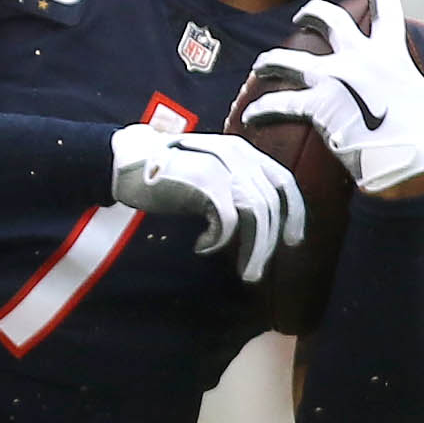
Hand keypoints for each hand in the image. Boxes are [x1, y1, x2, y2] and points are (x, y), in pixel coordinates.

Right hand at [110, 127, 303, 283]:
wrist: (129, 161)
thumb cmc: (168, 174)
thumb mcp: (211, 173)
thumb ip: (236, 188)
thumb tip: (262, 225)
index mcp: (244, 151)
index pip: (284, 182)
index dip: (294, 214)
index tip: (292, 240)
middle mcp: (239, 154)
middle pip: (271, 205)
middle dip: (268, 243)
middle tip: (254, 270)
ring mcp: (223, 166)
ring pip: (256, 214)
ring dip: (253, 249)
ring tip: (244, 271)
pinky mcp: (206, 181)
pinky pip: (228, 221)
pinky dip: (219, 240)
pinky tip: (203, 246)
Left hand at [241, 0, 423, 198]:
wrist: (404, 164)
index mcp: (392, 54)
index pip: (387, 8)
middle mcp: (359, 57)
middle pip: (328, 18)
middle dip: (312, 13)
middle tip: (302, 17)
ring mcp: (334, 79)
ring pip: (288, 58)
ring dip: (270, 60)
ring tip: (261, 65)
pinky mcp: (315, 105)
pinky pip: (279, 104)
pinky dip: (262, 110)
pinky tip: (251, 117)